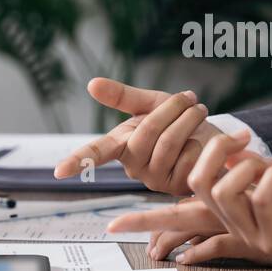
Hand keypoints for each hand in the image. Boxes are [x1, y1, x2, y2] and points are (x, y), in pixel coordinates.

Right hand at [54, 78, 219, 194]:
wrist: (213, 141)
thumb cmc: (178, 122)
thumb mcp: (151, 103)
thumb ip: (122, 96)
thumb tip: (91, 83)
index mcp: (121, 145)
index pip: (95, 153)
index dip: (77, 160)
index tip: (59, 172)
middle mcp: (132, 166)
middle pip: (148, 133)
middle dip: (172, 109)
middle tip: (190, 98)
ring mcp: (153, 179)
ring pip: (170, 143)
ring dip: (190, 120)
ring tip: (199, 111)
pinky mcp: (176, 187)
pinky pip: (189, 157)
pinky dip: (202, 141)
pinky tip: (204, 143)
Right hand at [109, 130, 271, 269]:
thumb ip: (243, 175)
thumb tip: (220, 160)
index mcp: (228, 220)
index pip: (175, 222)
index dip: (145, 223)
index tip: (110, 224)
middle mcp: (235, 231)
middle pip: (191, 192)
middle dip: (210, 154)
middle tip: (237, 137)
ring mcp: (255, 237)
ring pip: (220, 192)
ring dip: (245, 165)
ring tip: (271, 158)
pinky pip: (259, 195)